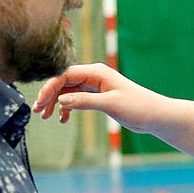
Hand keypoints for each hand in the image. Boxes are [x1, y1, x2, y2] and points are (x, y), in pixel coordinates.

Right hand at [33, 63, 169, 131]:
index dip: (50, 87)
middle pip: (63, 82)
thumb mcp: (110, 104)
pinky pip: (77, 99)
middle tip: (38, 111)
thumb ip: (84, 101)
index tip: (40, 102)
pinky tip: (63, 119)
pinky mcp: (98, 97)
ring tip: (46, 117)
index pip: (65, 75)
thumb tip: (60, 100)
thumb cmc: (137, 106)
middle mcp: (94, 77)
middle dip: (49, 96)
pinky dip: (68, 108)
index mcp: (96, 73)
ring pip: (68, 92)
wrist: (155, 115)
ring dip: (56, 103)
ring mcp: (95, 87)